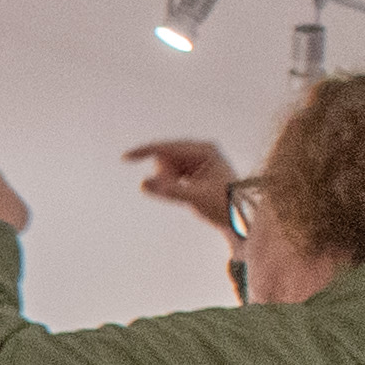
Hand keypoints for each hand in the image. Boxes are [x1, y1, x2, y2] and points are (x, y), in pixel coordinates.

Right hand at [124, 138, 243, 233]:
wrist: (239, 217)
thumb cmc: (224, 206)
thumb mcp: (196, 198)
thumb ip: (170, 191)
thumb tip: (143, 184)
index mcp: (205, 150)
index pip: (168, 147)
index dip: (146, 151)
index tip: (126, 158)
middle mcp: (200, 150)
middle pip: (165, 157)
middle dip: (164, 175)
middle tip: (175, 193)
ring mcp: (196, 159)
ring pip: (165, 166)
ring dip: (167, 181)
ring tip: (185, 195)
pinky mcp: (191, 168)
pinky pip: (169, 173)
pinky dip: (170, 184)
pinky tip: (184, 192)